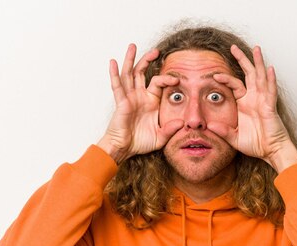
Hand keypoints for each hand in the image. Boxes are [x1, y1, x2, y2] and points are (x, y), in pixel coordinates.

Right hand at [98, 44, 183, 163]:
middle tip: (156, 50)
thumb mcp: (161, 136)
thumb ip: (171, 129)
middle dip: (148, 60)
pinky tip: (113, 62)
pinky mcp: (121, 102)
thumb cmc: (140, 142)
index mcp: (150, 101)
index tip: (177, 79)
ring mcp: (129, 97)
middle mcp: (139, 96)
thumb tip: (182, 122)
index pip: (158, 83)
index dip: (167, 79)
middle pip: (142, 72)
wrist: (125, 149)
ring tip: (133, 46)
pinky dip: (114, 74)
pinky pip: (117, 86)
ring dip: (130, 59)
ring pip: (129, 74)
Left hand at [209, 45, 296, 172]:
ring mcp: (263, 101)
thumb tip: (210, 126)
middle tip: (233, 47)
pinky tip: (270, 69)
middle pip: (248, 74)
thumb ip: (223, 131)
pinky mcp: (270, 107)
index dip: (225, 78)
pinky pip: (271, 91)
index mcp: (244, 103)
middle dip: (242, 60)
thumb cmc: (256, 144)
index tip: (214, 75)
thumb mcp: (234, 138)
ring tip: (256, 48)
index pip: (234, 85)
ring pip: (260, 77)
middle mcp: (254, 98)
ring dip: (258, 63)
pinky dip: (270, 80)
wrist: (270, 151)